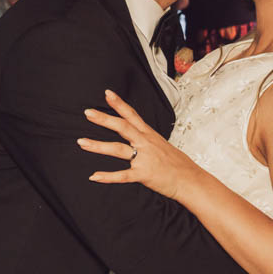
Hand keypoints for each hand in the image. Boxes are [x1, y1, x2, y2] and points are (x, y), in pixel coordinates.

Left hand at [78, 89, 198, 200]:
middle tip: (88, 112)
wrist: (191, 180)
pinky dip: (107, 176)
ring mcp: (144, 158)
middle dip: (104, 119)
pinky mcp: (143, 174)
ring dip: (98, 146)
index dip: (119, 103)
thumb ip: (147, 141)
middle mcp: (146, 143)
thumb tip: (137, 138)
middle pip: (122, 127)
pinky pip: (122, 175)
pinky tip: (94, 176)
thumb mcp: (162, 146)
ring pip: (117, 149)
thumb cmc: (178, 164)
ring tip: (81, 142)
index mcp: (150, 135)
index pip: (132, 115)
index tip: (107, 93)